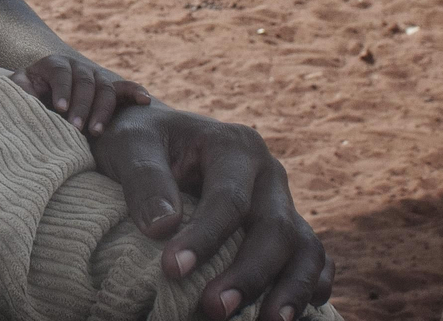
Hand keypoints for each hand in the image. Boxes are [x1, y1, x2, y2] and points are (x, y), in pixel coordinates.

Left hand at [12, 54, 151, 134]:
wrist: (39, 102)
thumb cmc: (26, 98)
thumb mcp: (18, 92)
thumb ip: (19, 91)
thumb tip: (26, 95)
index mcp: (55, 64)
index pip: (61, 72)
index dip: (62, 89)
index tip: (60, 110)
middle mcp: (78, 68)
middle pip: (86, 81)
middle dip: (82, 106)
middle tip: (77, 129)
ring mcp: (96, 78)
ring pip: (106, 89)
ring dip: (103, 110)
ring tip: (96, 131)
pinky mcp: (109, 90)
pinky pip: (125, 88)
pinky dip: (136, 92)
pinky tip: (144, 101)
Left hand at [91, 105, 332, 320]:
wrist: (154, 140)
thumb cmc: (139, 141)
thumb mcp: (129, 143)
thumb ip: (143, 178)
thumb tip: (163, 226)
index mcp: (234, 146)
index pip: (228, 198)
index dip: (204, 237)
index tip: (172, 270)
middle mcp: (267, 174)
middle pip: (275, 228)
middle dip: (249, 274)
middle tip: (214, 309)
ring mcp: (281, 202)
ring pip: (304, 248)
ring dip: (290, 290)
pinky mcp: (286, 229)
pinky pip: (313, 260)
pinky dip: (310, 286)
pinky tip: (292, 315)